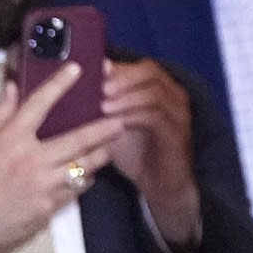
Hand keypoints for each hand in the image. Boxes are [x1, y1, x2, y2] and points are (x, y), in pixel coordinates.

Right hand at [0, 65, 124, 252]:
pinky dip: (84, 179)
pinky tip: (88, 173)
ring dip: (100, 155)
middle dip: (102, 130)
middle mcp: (33, 159)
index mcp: (12, 139)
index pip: (39, 104)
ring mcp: (45, 184)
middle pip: (77, 140)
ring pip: (83, 166)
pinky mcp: (51, 205)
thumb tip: (12, 87)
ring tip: (111, 146)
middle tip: (120, 121)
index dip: (59, 85)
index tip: (76, 70)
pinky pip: (76, 188)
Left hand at [103, 57, 201, 247]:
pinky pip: (156, 117)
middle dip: (122, 77)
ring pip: (154, 92)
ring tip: (103, 106)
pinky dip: (134, 116)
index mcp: (159, 88)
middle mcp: (173, 95)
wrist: (161, 185)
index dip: (117, 67)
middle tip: (99, 88)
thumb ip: (104, 104)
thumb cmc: (137, 153)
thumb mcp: (116, 124)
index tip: (93, 73)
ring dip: (126, 97)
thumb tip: (74, 88)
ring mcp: (178, 113)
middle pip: (150, 71)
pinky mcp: (178, 133)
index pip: (140, 66)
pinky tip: (116, 124)